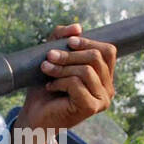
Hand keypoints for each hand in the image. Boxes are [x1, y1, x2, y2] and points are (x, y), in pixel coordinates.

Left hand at [15, 27, 116, 143]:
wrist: (35, 116)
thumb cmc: (47, 87)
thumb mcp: (54, 57)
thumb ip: (63, 38)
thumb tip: (78, 27)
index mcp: (105, 77)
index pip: (108, 51)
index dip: (88, 42)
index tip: (68, 42)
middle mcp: (108, 89)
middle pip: (96, 58)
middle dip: (69, 54)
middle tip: (49, 57)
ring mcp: (102, 100)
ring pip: (86, 70)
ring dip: (62, 68)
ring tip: (46, 71)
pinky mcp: (91, 108)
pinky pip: (77, 83)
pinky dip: (60, 81)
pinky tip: (51, 87)